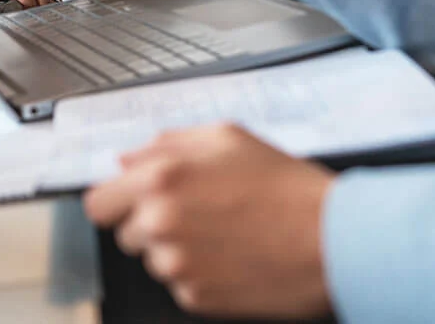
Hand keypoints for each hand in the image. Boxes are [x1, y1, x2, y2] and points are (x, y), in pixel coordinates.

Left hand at [85, 124, 332, 317]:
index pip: (97, 203)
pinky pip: (181, 286)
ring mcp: (177, 264)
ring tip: (223, 236)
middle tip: (195, 216)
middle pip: (124, 234)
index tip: (130, 205)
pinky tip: (233, 259)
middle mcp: (160, 221)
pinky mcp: (197, 297)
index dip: (115, 203)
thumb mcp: (225, 138)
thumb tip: (127, 159)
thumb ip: (166, 144)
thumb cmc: (286, 186)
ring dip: (177, 252)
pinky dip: (201, 277)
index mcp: (159, 178)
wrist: (337, 240)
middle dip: (149, 226)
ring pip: (153, 261)